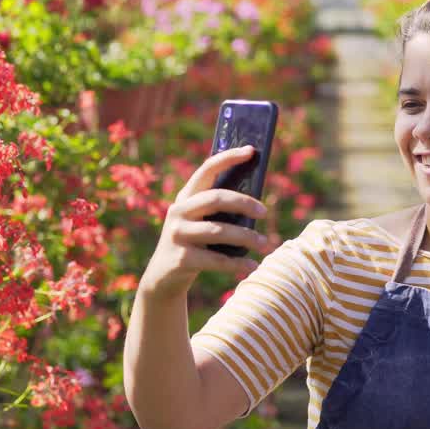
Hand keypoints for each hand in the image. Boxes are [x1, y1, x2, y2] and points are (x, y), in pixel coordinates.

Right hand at [137, 146, 276, 299]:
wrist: (163, 278)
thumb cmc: (193, 244)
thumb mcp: (200, 222)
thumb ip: (219, 211)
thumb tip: (257, 204)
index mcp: (186, 197)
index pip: (206, 170)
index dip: (228, 158)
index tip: (251, 151)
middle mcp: (178, 211)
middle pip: (216, 198)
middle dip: (243, 202)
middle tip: (264, 212)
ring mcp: (177, 235)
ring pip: (218, 231)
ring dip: (246, 237)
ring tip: (265, 243)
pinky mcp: (181, 258)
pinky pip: (216, 260)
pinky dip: (237, 263)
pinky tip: (252, 265)